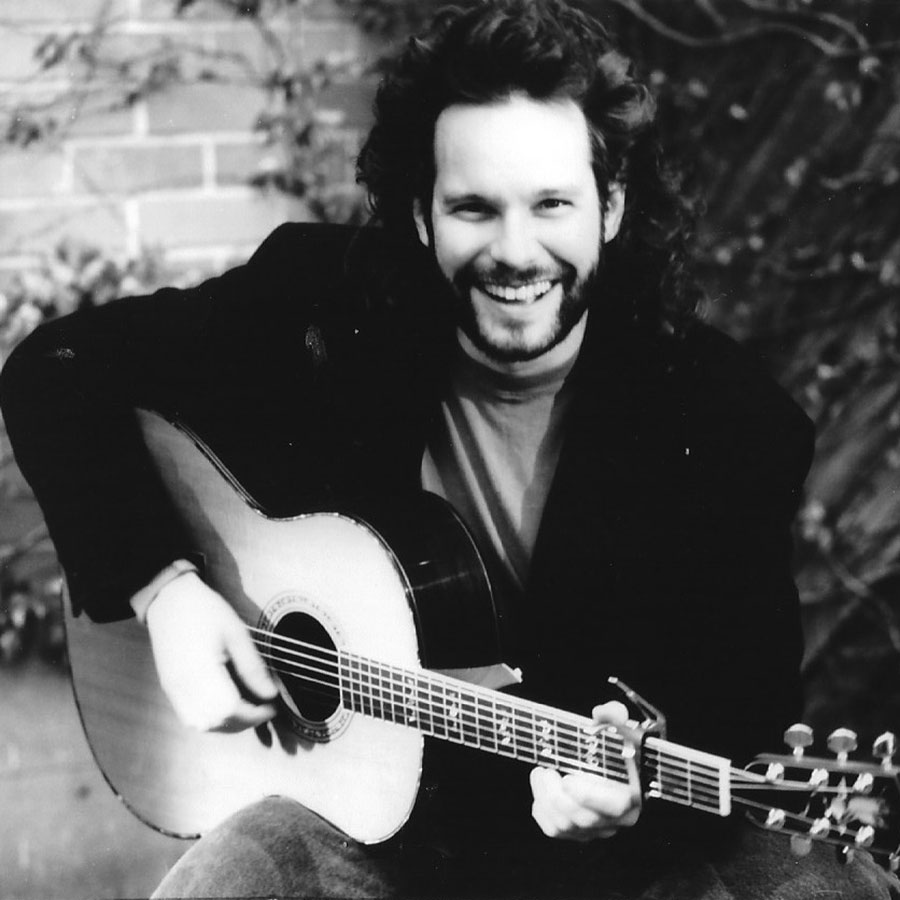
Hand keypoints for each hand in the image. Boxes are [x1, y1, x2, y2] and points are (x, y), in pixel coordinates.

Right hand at [145, 572, 277, 731]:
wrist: (170, 599)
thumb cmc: (204, 610)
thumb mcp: (236, 633)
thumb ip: (253, 667)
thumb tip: (270, 694)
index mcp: (201, 670)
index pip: (230, 710)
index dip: (254, 715)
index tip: (271, 707)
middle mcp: (182, 686)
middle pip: (215, 722)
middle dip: (243, 722)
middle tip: (263, 709)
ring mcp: (173, 689)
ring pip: (201, 724)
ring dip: (227, 724)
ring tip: (247, 708)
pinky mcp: (169, 688)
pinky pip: (190, 716)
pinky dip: (211, 718)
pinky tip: (226, 706)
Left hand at [529, 701, 640, 841]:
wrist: (610, 762)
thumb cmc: (617, 745)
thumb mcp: (619, 727)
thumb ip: (614, 717)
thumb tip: (604, 712)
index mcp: (633, 794)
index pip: (615, 806)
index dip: (589, 796)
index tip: (568, 778)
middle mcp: (617, 819)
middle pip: (584, 819)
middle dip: (557, 795)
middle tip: (545, 770)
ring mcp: (598, 829)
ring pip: (565, 826)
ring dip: (545, 800)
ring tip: (541, 773)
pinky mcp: (580, 832)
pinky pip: (555, 831)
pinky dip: (541, 811)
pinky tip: (540, 790)